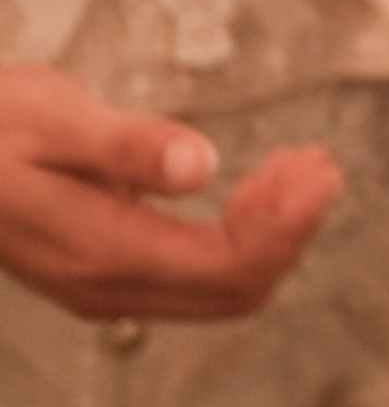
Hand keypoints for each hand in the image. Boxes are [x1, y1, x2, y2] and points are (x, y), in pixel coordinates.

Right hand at [0, 65, 338, 320]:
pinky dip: (236, 235)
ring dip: (268, 233)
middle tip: (318, 164)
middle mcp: (105, 286)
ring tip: (297, 167)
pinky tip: (252, 188)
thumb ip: (126, 146)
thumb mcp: (52, 115)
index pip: (227, 268)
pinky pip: (191, 274)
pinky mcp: (103, 271)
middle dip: (288, 231)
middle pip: (233, 291)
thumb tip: (200, 165)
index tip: (317, 171)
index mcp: (101, 251)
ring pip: (216, 288)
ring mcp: (103, 286)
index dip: (287, 228)